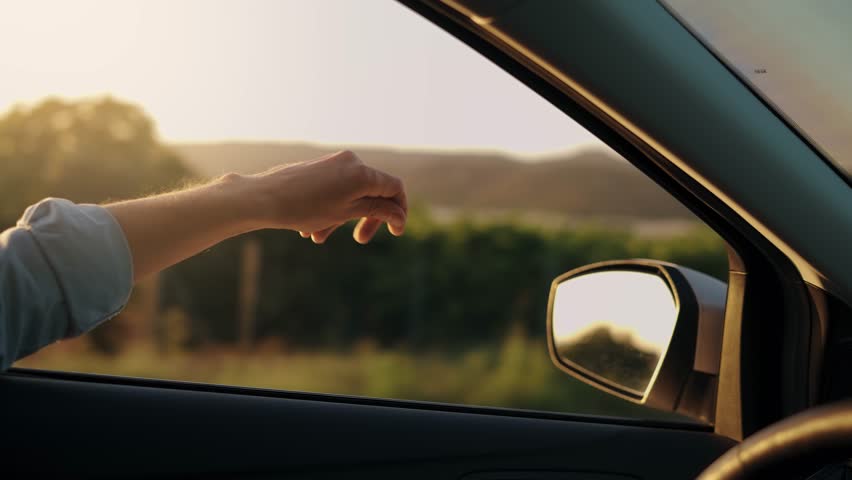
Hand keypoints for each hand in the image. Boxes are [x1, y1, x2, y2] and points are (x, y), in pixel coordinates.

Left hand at [249, 150, 407, 243]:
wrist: (263, 198)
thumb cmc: (304, 208)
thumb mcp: (346, 213)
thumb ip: (377, 211)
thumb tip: (399, 215)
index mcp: (362, 172)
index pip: (395, 187)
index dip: (399, 210)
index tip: (396, 232)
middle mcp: (351, 162)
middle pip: (374, 192)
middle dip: (368, 218)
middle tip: (360, 240)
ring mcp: (334, 163)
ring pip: (351, 194)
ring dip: (342, 219)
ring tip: (319, 238)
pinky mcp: (319, 168)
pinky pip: (335, 190)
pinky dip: (330, 210)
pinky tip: (311, 230)